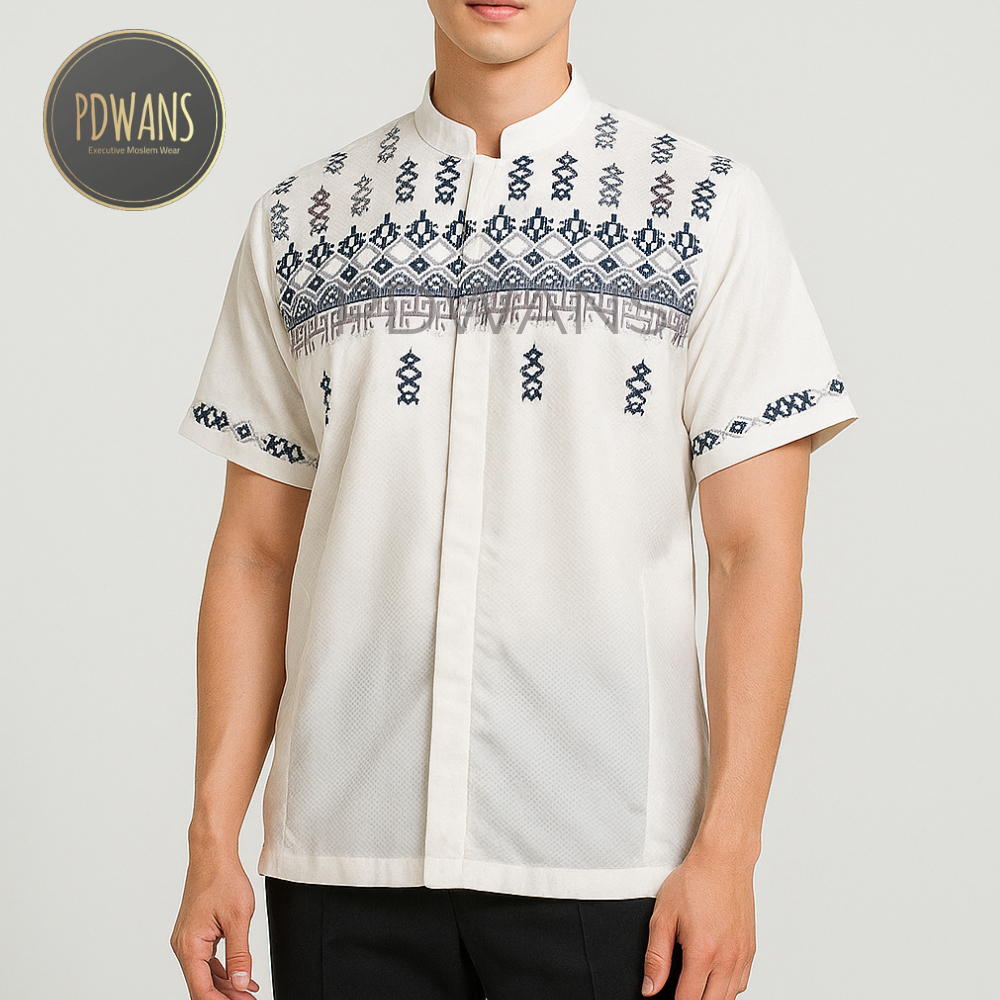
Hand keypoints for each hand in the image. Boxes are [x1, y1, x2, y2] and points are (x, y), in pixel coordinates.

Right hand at [170, 849, 260, 999]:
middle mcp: (183, 946)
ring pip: (205, 974)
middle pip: (202, 985)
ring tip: (249, 993)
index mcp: (189, 946)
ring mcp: (188, 941)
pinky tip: (242, 977)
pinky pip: (207, 961)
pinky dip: (223, 970)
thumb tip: (241, 984)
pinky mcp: (195, 935)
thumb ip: (240, 955)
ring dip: (226, 986)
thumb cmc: (223, 879)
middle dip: (225, 996)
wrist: (212, 855)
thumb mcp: (238, 919)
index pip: (201, 990)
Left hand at [642, 845, 756, 999]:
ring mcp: (742, 955)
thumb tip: (650, 987)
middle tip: (680, 989)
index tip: (666, 997)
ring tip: (695, 983)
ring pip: (730, 997)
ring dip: (711, 996)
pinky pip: (742, 983)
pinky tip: (714, 977)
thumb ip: (656, 956)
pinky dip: (728, 987)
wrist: (723, 860)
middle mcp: (727, 958)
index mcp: (703, 951)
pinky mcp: (751, 949)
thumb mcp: (663, 915)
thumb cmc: (694, 881)